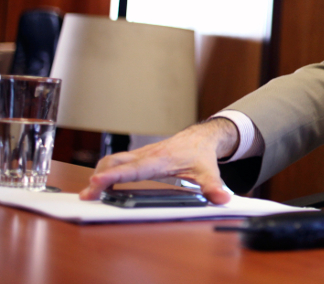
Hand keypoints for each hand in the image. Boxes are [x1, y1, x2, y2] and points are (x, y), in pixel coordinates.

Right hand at [79, 118, 239, 204]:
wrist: (200, 138)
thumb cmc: (201, 154)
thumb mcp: (210, 172)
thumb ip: (214, 187)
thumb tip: (222, 198)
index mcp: (161, 160)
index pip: (134, 169)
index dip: (115, 176)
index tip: (96, 182)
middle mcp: (147, 155)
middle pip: (116, 162)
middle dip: (99, 177)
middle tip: (87, 196)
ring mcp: (141, 155)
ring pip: (113, 160)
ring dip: (100, 174)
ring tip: (89, 193)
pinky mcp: (138, 157)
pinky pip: (117, 162)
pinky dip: (105, 171)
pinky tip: (100, 184)